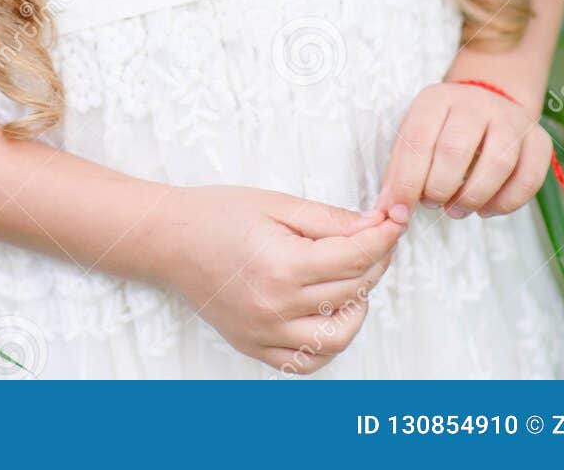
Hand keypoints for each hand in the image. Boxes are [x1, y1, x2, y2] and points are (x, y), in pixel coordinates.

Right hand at [158, 184, 405, 373]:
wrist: (168, 240)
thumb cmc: (218, 214)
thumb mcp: (277, 203)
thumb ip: (328, 219)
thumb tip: (373, 224)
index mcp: (283, 265)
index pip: (356, 256)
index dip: (383, 235)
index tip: (395, 219)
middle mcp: (277, 306)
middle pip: (353, 290)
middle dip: (376, 260)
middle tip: (376, 238)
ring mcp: (266, 333)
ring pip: (339, 335)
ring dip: (358, 307)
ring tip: (352, 279)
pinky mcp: (255, 348)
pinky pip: (306, 361)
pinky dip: (328, 342)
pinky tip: (330, 313)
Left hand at [374, 82, 553, 220]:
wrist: (488, 105)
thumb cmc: (443, 129)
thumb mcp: (416, 137)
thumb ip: (400, 172)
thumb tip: (390, 212)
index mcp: (437, 99)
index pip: (418, 139)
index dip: (407, 181)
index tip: (400, 211)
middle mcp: (476, 103)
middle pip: (456, 150)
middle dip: (440, 188)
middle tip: (434, 204)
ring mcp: (511, 119)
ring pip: (498, 163)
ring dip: (473, 197)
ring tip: (457, 210)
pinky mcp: (539, 140)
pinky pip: (529, 178)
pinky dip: (506, 203)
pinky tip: (486, 209)